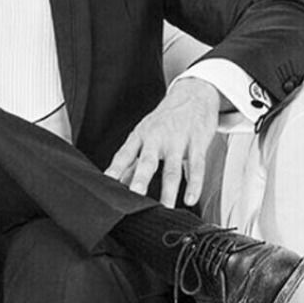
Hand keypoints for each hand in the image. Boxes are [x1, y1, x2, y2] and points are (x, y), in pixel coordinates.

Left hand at [105, 77, 219, 207]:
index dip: (115, 169)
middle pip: (148, 160)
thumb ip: (132, 159)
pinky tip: (190, 199)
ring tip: (165, 207)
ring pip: (172, 168)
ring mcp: (178, 140)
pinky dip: (195, 184)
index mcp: (141, 135)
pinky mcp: (197, 142)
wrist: (193, 95)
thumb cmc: (165, 119)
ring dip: (169, 189)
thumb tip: (118, 180)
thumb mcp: (145, 134)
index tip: (107, 183)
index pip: (125, 154)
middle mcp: (157, 137)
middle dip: (140, 178)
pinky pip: (197, 166)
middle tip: (134, 194)